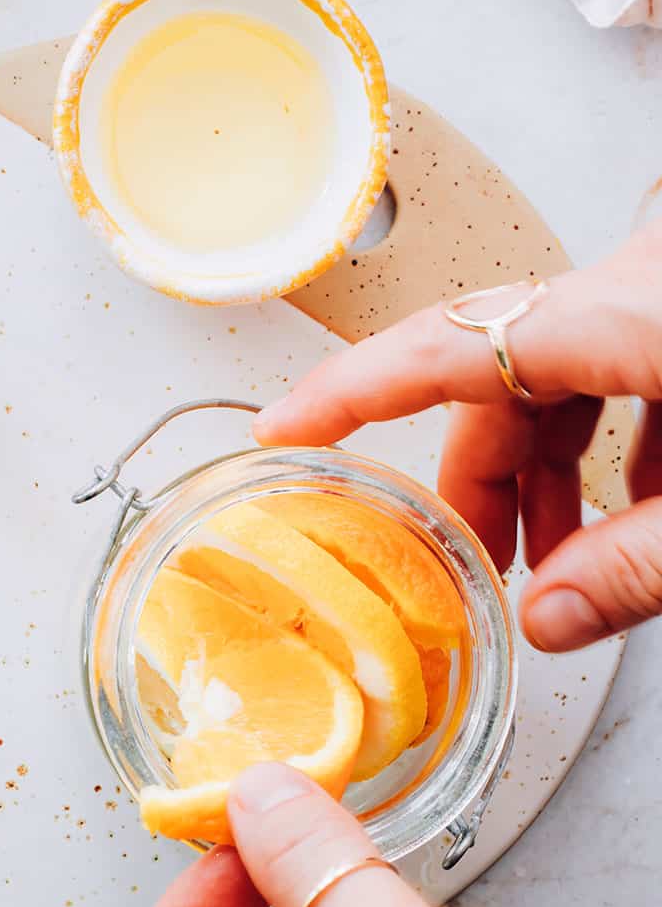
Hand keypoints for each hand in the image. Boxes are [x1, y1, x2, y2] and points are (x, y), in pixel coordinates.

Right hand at [254, 218, 661, 651]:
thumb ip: (635, 567)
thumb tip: (547, 621)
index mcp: (627, 312)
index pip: (449, 345)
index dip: (350, 391)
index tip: (283, 426)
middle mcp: (631, 285)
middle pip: (503, 374)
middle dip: (479, 476)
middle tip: (463, 559)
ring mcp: (657, 292)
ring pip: (563, 375)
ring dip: (548, 468)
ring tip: (562, 554)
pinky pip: (622, 368)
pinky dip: (611, 444)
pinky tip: (636, 512)